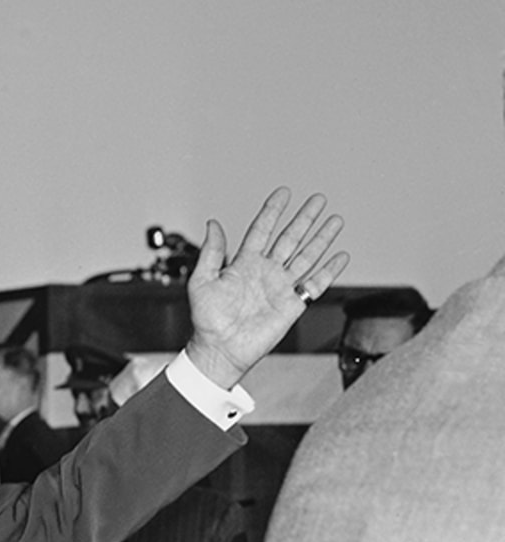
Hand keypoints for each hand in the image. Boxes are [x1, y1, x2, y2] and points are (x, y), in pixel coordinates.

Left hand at [184, 187, 348, 387]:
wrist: (221, 348)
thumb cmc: (207, 319)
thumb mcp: (201, 281)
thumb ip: (211, 252)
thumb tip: (212, 224)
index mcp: (244, 263)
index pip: (262, 229)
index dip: (273, 211)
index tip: (284, 193)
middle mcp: (266, 271)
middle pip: (290, 238)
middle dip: (305, 218)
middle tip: (318, 200)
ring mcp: (281, 286)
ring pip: (307, 256)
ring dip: (321, 238)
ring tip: (335, 220)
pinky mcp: (293, 304)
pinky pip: (315, 284)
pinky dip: (329, 270)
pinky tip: (340, 256)